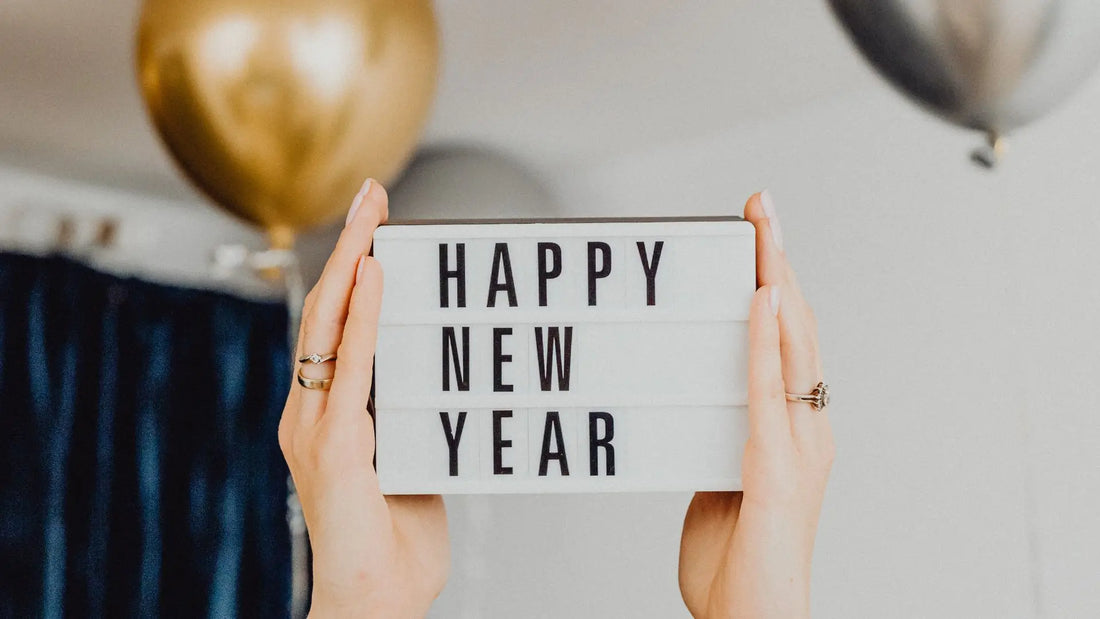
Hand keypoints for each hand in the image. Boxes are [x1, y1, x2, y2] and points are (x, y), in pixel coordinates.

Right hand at [278, 180, 448, 617]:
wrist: (373, 603)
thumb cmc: (396, 544)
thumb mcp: (412, 465)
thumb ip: (415, 422)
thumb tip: (446, 386)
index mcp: (326, 416)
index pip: (336, 329)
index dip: (353, 275)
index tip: (378, 228)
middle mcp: (310, 413)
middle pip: (325, 312)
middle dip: (350, 248)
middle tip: (374, 195)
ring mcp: (314, 428)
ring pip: (328, 328)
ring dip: (352, 266)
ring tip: (373, 217)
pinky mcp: (329, 446)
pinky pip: (348, 368)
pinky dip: (360, 319)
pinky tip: (372, 279)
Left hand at [678, 191, 834, 617]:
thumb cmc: (737, 568)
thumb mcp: (720, 490)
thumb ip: (717, 448)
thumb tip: (697, 416)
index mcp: (791, 433)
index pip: (787, 344)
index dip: (775, 286)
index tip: (756, 237)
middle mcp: (807, 431)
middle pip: (798, 330)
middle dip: (779, 263)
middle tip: (761, 207)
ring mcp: (800, 449)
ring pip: (794, 348)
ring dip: (778, 281)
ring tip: (765, 228)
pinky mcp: (780, 470)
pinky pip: (771, 392)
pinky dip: (768, 341)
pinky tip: (763, 298)